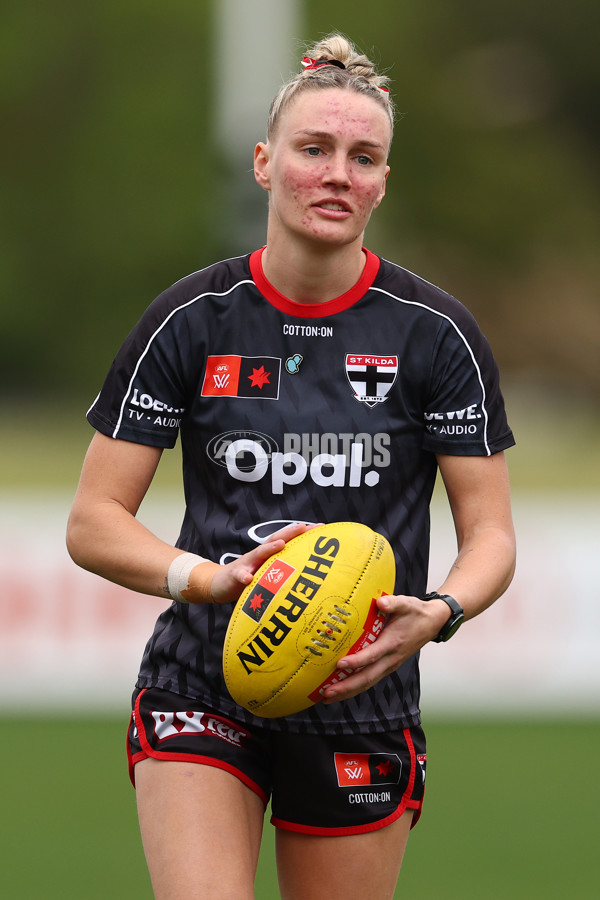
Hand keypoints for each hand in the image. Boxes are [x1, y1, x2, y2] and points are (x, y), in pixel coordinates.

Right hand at [183, 522, 310, 604]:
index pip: (288, 540)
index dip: (303, 533)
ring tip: (281, 544)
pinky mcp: (234, 576)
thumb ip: (283, 569)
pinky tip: (248, 578)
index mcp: (269, 554)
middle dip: (290, 533)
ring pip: (258, 554)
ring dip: (269, 548)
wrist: (220, 584)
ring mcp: (246, 564)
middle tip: (304, 526)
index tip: (321, 527)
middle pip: (275, 540)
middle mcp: (259, 555)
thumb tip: (309, 571)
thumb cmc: (249, 578)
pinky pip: (239, 575)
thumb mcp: (268, 573)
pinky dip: (244, 576)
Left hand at [321, 593, 449, 703]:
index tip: (339, 664)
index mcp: (392, 643)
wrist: (433, 622)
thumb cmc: (416, 612)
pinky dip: (355, 687)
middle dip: (346, 687)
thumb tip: (380, 602)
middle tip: (326, 693)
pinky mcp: (388, 666)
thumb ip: (393, 602)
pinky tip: (341, 689)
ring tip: (327, 697)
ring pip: (368, 682)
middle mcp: (391, 658)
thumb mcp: (406, 603)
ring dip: (348, 691)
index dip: (356, 661)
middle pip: (367, 678)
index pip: (372, 656)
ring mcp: (390, 665)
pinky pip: (370, 679)